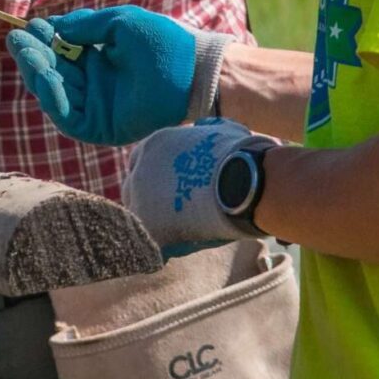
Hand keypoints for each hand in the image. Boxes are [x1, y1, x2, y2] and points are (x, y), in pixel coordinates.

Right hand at [7, 6, 230, 145]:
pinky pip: (68, 117)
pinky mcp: (101, 128)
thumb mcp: (118, 24)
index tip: (31, 25)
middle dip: (33, 56)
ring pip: (54, 95)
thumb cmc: (162, 42)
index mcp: (97, 62)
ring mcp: (96, 108)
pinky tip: (46, 76)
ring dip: (37, 74)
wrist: (192, 69)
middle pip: (51, 74)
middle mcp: (92, 86)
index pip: (59, 54)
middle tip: (17, 38)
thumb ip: (85, 26)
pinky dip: (53, 98)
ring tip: (27, 52)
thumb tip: (54, 27)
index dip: (43, 41)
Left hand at [123, 120, 275, 253]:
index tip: (169, 190)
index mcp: (154, 145)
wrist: (244, 181)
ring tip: (181, 234)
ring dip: (156, 226)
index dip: (155, 178)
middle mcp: (139, 168)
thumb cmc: (242, 156)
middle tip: (172, 216)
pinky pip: (149, 242)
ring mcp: (139, 197)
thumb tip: (206, 128)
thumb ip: (206, 131)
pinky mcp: (148, 225)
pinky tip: (178, 250)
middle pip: (134, 190)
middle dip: (150, 202)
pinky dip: (162, 247)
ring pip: (139, 218)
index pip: (142, 164)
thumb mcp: (221, 131)